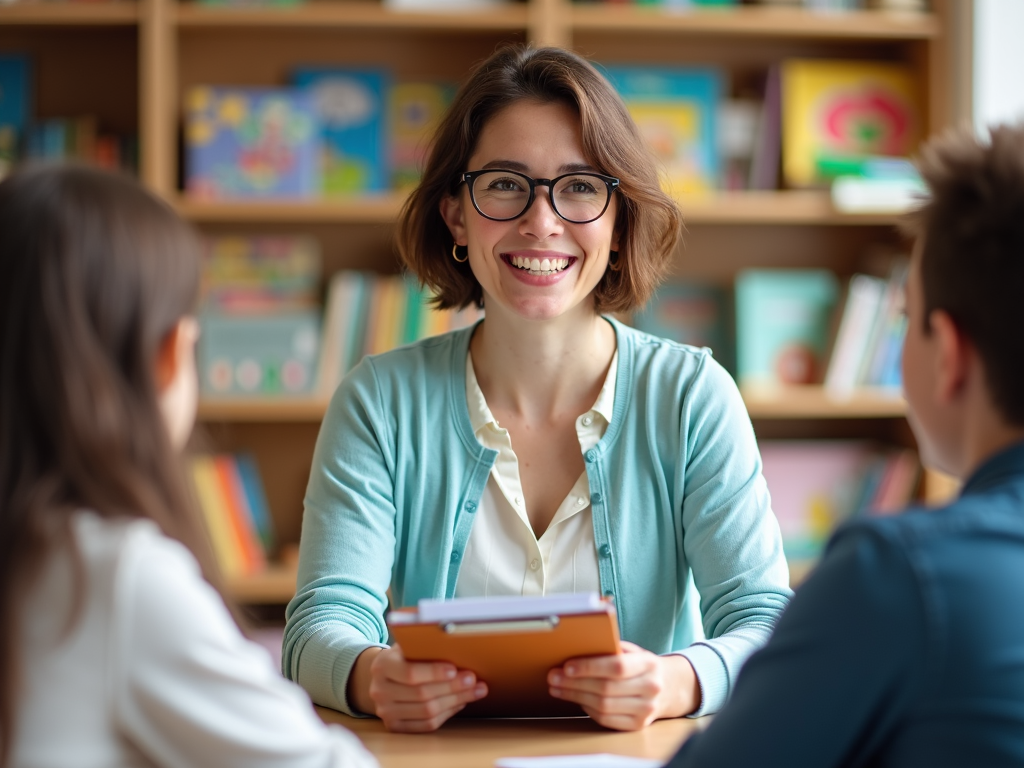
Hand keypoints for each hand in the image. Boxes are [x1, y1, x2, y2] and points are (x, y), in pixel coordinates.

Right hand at [349, 645, 487, 731]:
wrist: (384, 677)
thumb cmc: (404, 657)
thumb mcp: (408, 646)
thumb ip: (424, 647)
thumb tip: (457, 647)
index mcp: (382, 666)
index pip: (410, 673)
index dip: (434, 673)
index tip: (455, 669)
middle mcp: (380, 691)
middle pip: (422, 694)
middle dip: (452, 687)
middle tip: (473, 680)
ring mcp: (386, 711)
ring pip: (427, 712)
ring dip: (456, 701)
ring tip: (474, 691)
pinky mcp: (395, 726)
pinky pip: (427, 725)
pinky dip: (447, 714)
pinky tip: (460, 702)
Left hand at [547, 641, 700, 730]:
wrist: (668, 687)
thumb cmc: (642, 665)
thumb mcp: (633, 651)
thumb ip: (611, 647)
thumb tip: (578, 645)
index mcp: (649, 664)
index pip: (617, 666)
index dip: (590, 667)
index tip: (567, 666)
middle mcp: (651, 688)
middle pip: (606, 688)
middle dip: (575, 683)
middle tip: (554, 677)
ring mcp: (647, 710)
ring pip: (603, 706)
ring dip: (576, 696)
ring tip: (558, 688)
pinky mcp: (639, 725)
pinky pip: (606, 719)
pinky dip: (587, 709)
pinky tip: (577, 699)